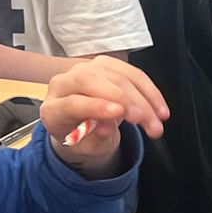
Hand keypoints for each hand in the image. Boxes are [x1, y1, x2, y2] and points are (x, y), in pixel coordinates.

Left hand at [41, 56, 168, 169]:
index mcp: (52, 108)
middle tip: (145, 118)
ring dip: (143, 96)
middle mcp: (64, 83)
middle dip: (125, 98)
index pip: (73, 102)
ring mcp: (85, 70)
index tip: (119, 113)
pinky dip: (148, 89)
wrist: (80, 127)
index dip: (97, 107)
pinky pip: (130, 72)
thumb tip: (107, 127)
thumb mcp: (84, 147)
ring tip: (158, 119)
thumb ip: (94, 137)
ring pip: (117, 75)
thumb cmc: (81, 138)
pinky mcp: (105, 65)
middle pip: (94, 81)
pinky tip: (158, 106)